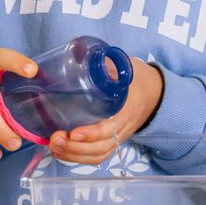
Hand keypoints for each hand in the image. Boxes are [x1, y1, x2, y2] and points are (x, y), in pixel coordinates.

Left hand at [49, 58, 163, 165]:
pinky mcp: (111, 142)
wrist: (153, 92)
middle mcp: (125, 126)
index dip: (93, 133)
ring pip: (98, 155)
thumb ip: (101, 60)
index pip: (112, 127)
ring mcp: (118, 137)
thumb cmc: (133, 77)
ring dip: (73, 155)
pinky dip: (77, 158)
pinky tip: (59, 152)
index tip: (74, 133)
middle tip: (54, 139)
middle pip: (102, 147)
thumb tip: (75, 46)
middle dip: (76, 148)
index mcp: (128, 107)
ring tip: (53, 146)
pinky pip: (96, 157)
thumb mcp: (121, 65)